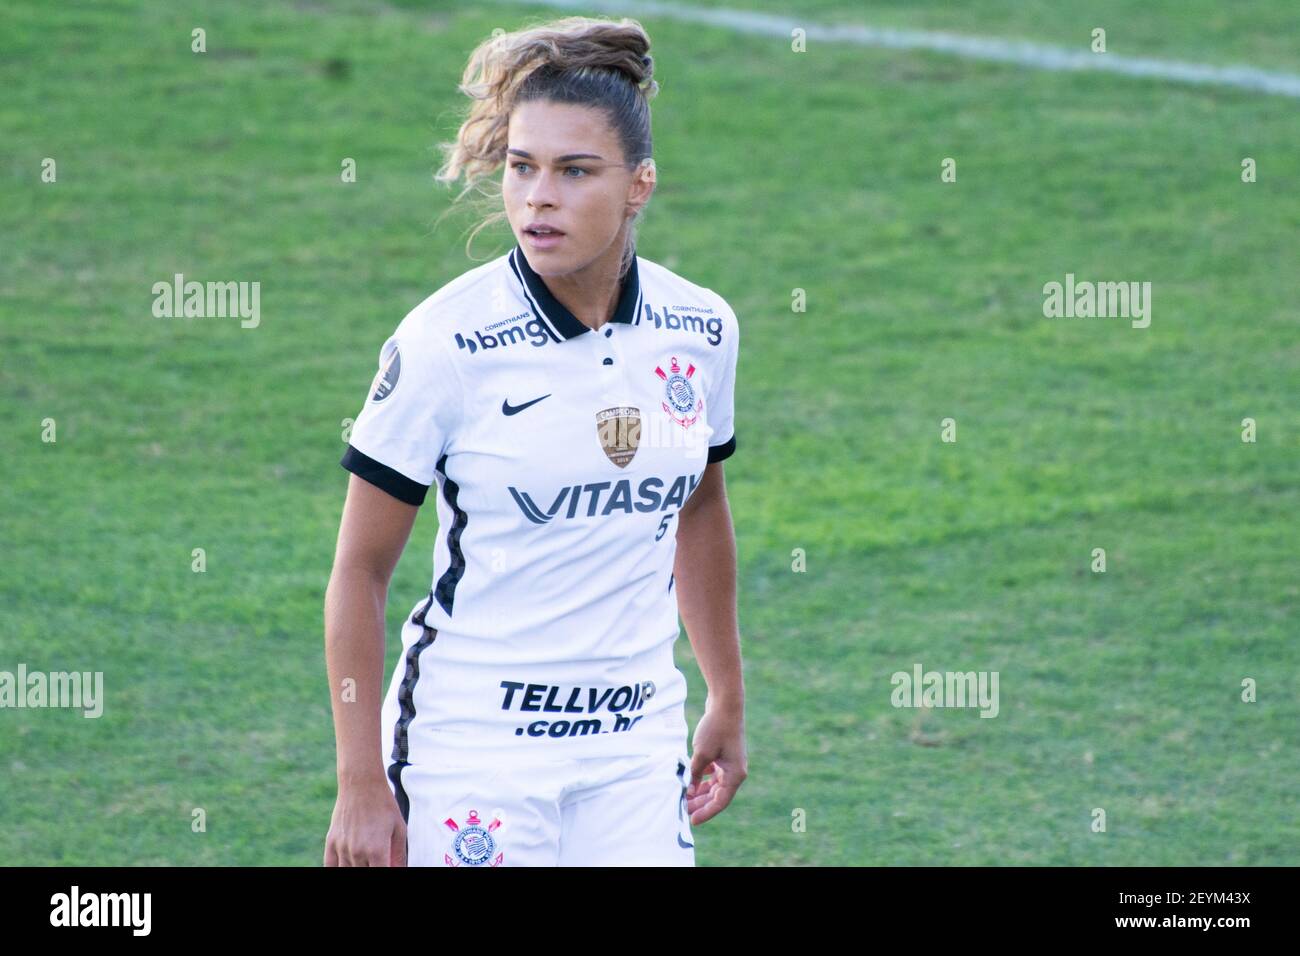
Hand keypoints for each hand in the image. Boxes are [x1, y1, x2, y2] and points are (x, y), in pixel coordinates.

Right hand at [324, 777, 407, 866]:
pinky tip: (347, 864)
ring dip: (357, 867)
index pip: (380, 874)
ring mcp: (342, 848)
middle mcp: (358, 852)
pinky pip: (330, 866)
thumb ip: (399, 854)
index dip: (386, 872)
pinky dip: (338, 868)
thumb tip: (400, 869)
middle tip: (376, 859)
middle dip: (372, 868)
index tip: (386, 865)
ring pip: (347, 871)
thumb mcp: (399, 829)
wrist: (362, 784)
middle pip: (363, 874)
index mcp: (377, 850)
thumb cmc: (383, 804)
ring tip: (365, 858)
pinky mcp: (331, 842)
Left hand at [687, 699, 746, 824]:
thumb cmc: (716, 728)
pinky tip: (691, 780)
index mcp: (735, 775)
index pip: (720, 802)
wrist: (725, 703)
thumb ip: (694, 774)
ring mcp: (730, 763)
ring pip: (714, 785)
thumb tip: (688, 790)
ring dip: (700, 792)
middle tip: (683, 810)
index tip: (691, 820)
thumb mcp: (701, 754)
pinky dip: (702, 779)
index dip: (705, 812)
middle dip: (700, 803)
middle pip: (717, 795)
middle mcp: (735, 772)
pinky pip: (713, 774)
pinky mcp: (724, 755)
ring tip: (684, 797)